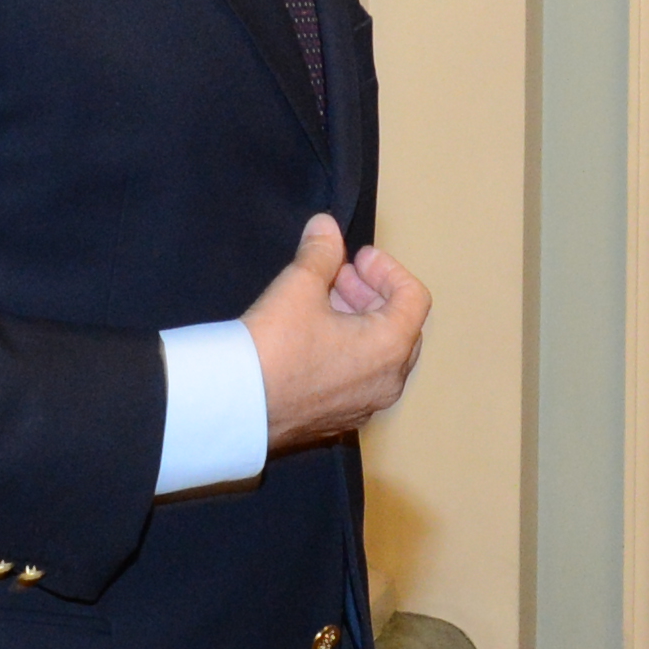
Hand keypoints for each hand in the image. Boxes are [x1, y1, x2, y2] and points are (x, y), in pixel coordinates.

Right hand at [248, 216, 428, 452]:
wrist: (234, 406)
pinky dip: (346, 352)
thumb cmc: (275, 346)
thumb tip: (325, 227)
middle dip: (372, 294)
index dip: (388, 269)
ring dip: (358, 322)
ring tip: (320, 302)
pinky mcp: (337, 421)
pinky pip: (356, 379)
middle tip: (339, 276)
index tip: (357, 258)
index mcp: (390, 348)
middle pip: (400, 327)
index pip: (414, 298)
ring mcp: (363, 407)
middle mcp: (386, 383)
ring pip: (377, 356)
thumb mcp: (300, 286)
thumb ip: (321, 252)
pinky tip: (310, 338)